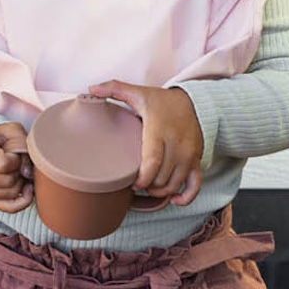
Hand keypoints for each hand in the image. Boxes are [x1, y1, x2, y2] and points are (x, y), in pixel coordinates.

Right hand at [0, 123, 33, 212]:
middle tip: (19, 162)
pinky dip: (23, 200)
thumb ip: (21, 145)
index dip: (16, 159)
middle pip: (9, 181)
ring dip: (21, 183)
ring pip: (12, 194)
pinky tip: (26, 188)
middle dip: (20, 171)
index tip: (15, 153)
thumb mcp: (10, 130)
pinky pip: (11, 208)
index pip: (4, 164)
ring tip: (19, 171)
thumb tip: (27, 172)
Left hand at [87, 81, 203, 205]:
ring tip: (148, 187)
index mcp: (159, 130)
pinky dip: (185, 197)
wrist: (192, 101)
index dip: (141, 179)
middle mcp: (177, 144)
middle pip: (161, 178)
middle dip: (147, 186)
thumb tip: (92, 88)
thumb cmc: (161, 101)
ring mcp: (189, 154)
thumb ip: (115, 89)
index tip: (132, 182)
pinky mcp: (197, 160)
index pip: (152, 163)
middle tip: (136, 183)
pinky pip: (195, 185)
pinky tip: (173, 199)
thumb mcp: (138, 93)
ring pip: (174, 184)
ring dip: (160, 191)